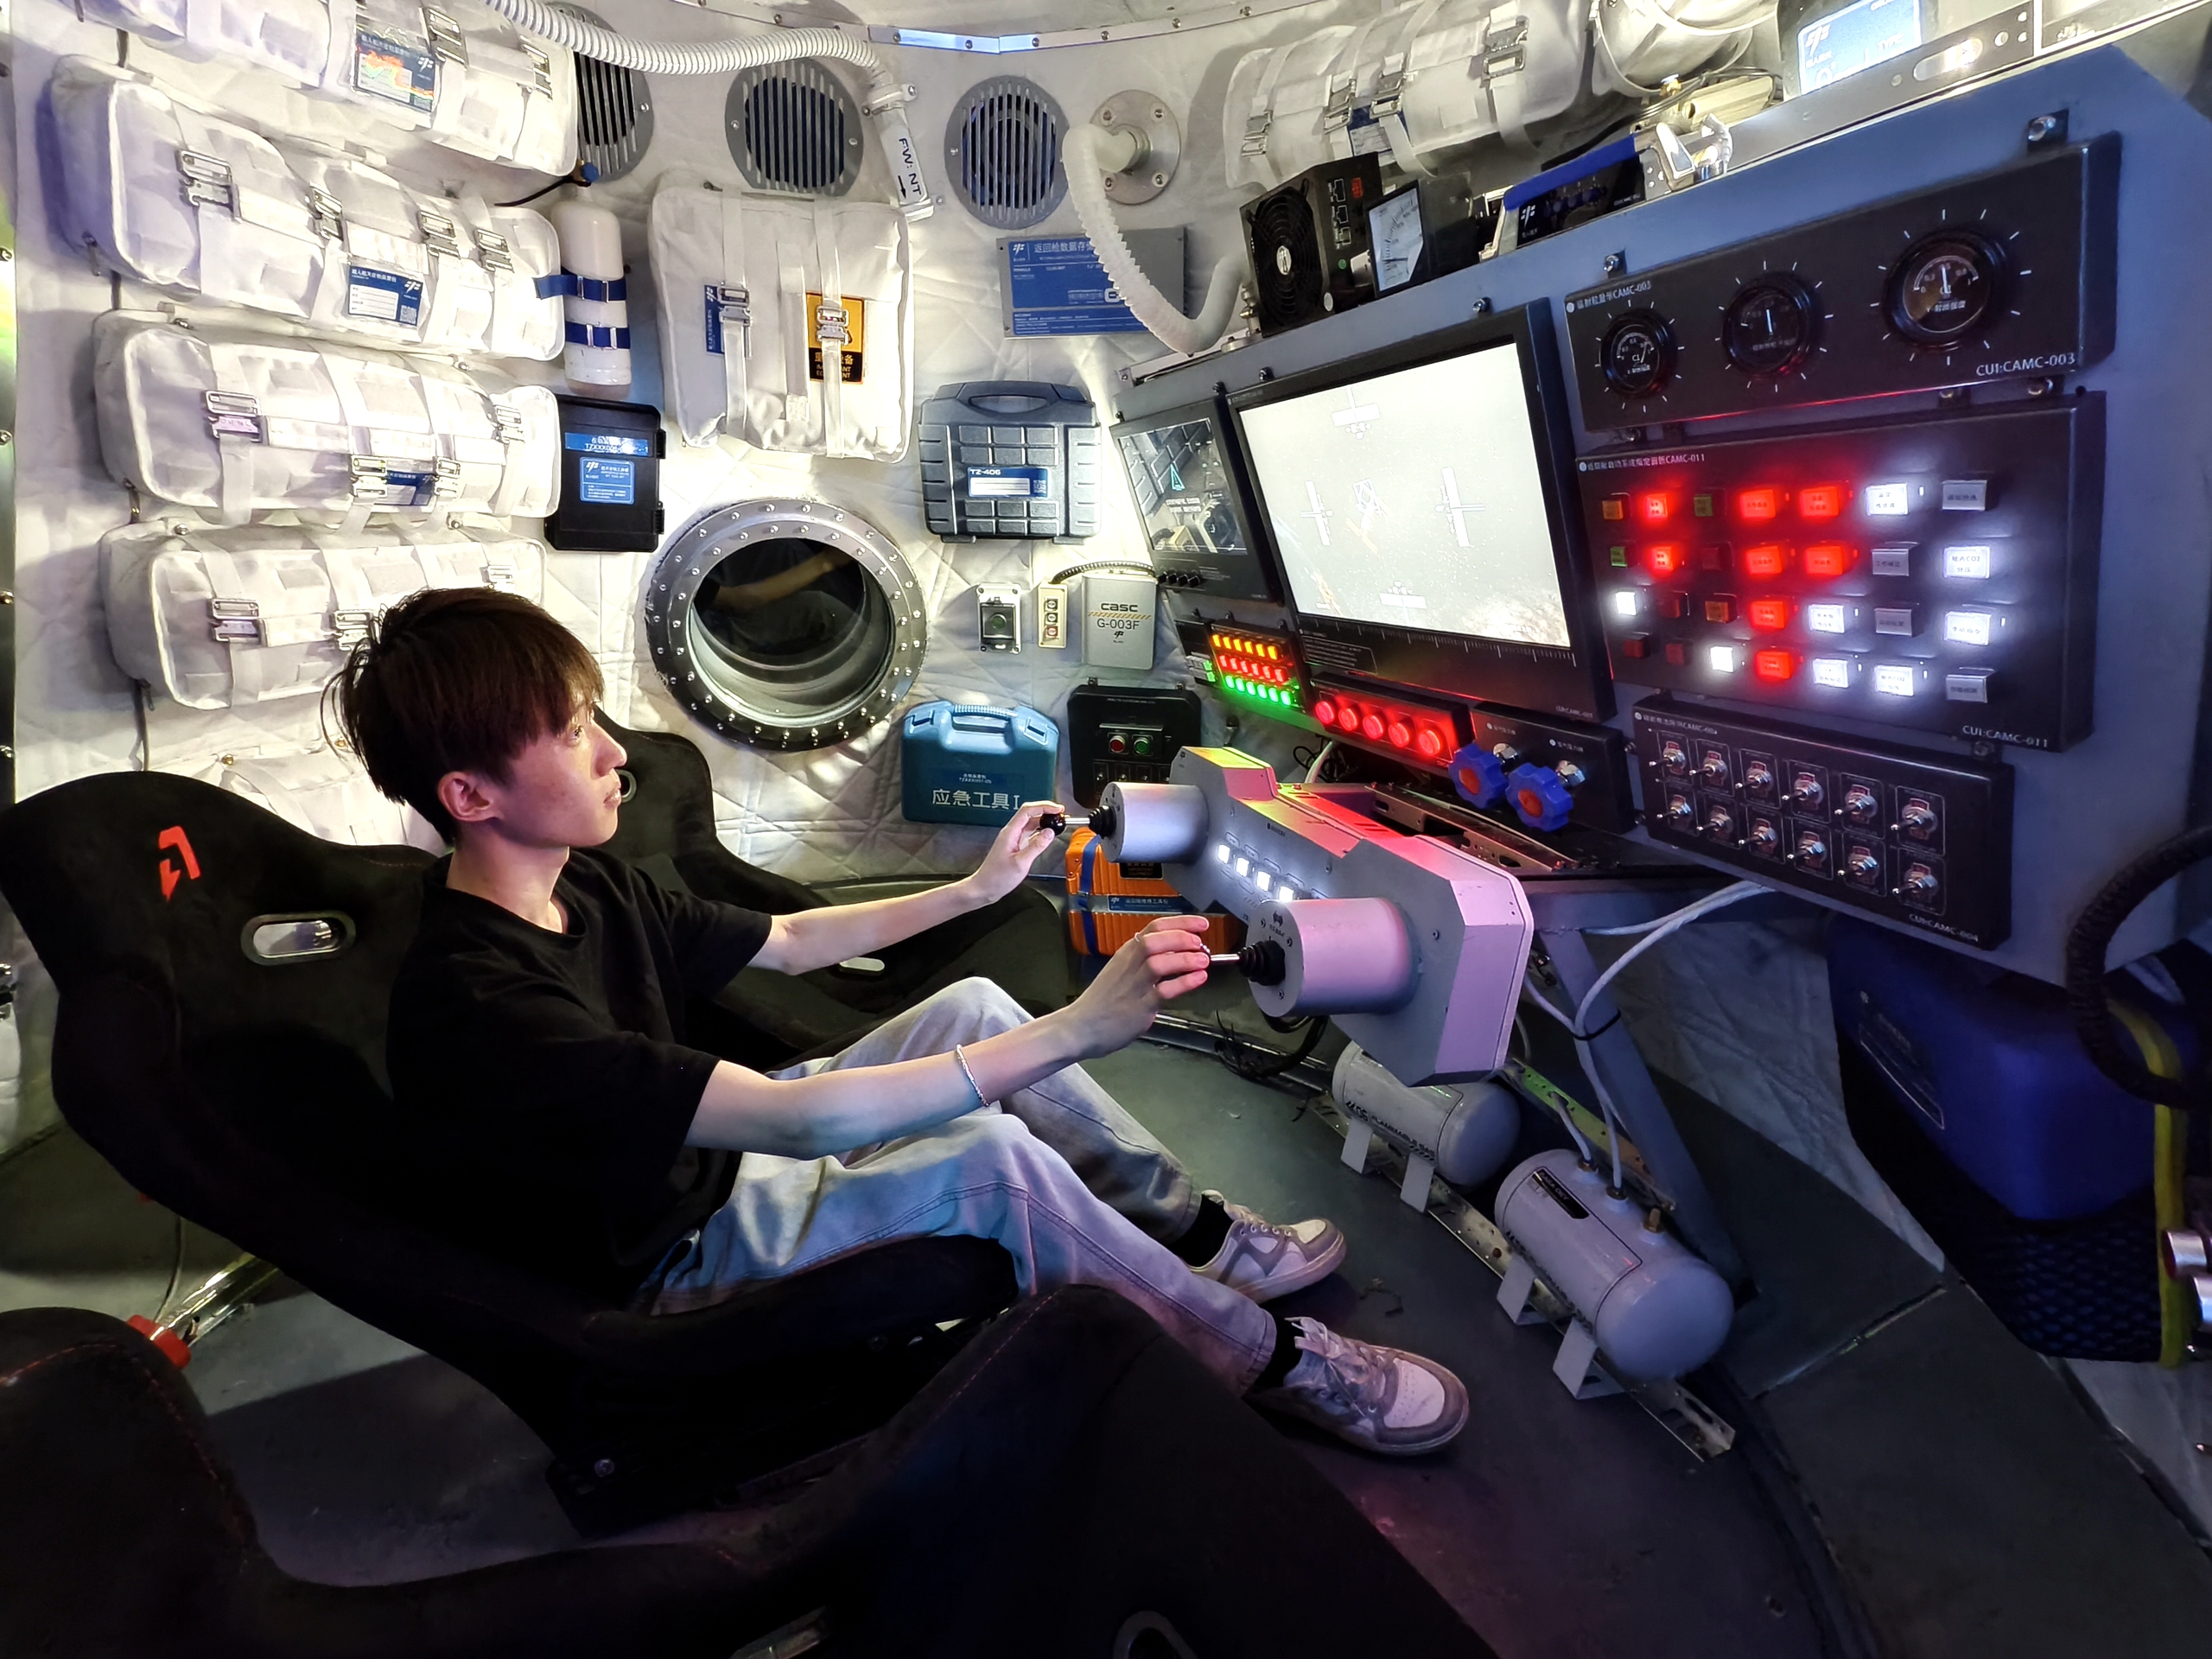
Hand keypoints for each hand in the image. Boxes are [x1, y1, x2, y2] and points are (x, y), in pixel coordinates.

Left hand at [966, 800, 1067, 905]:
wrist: (985, 888)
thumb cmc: (997, 878)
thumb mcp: (1021, 863)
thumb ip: (1036, 846)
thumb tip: (1050, 833)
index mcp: (1010, 833)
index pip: (1028, 811)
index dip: (1044, 806)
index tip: (1058, 809)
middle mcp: (1011, 833)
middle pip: (1030, 814)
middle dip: (1046, 812)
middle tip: (1060, 814)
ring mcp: (1012, 840)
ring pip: (1030, 824)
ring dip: (1044, 821)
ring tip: (1057, 823)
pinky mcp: (1015, 847)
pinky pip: (1029, 834)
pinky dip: (1040, 832)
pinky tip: (1047, 836)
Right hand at [1062, 915, 1212, 1057]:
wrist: (1080, 1027)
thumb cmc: (1102, 1001)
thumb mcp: (1121, 972)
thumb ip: (1144, 961)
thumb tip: (1177, 954)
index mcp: (1126, 953)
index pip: (1154, 928)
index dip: (1181, 923)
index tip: (1201, 923)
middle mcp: (1129, 965)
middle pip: (1155, 941)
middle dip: (1182, 937)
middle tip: (1200, 943)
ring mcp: (1134, 985)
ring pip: (1159, 963)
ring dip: (1185, 959)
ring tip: (1203, 960)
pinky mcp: (1139, 1006)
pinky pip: (1164, 991)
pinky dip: (1184, 982)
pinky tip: (1199, 979)